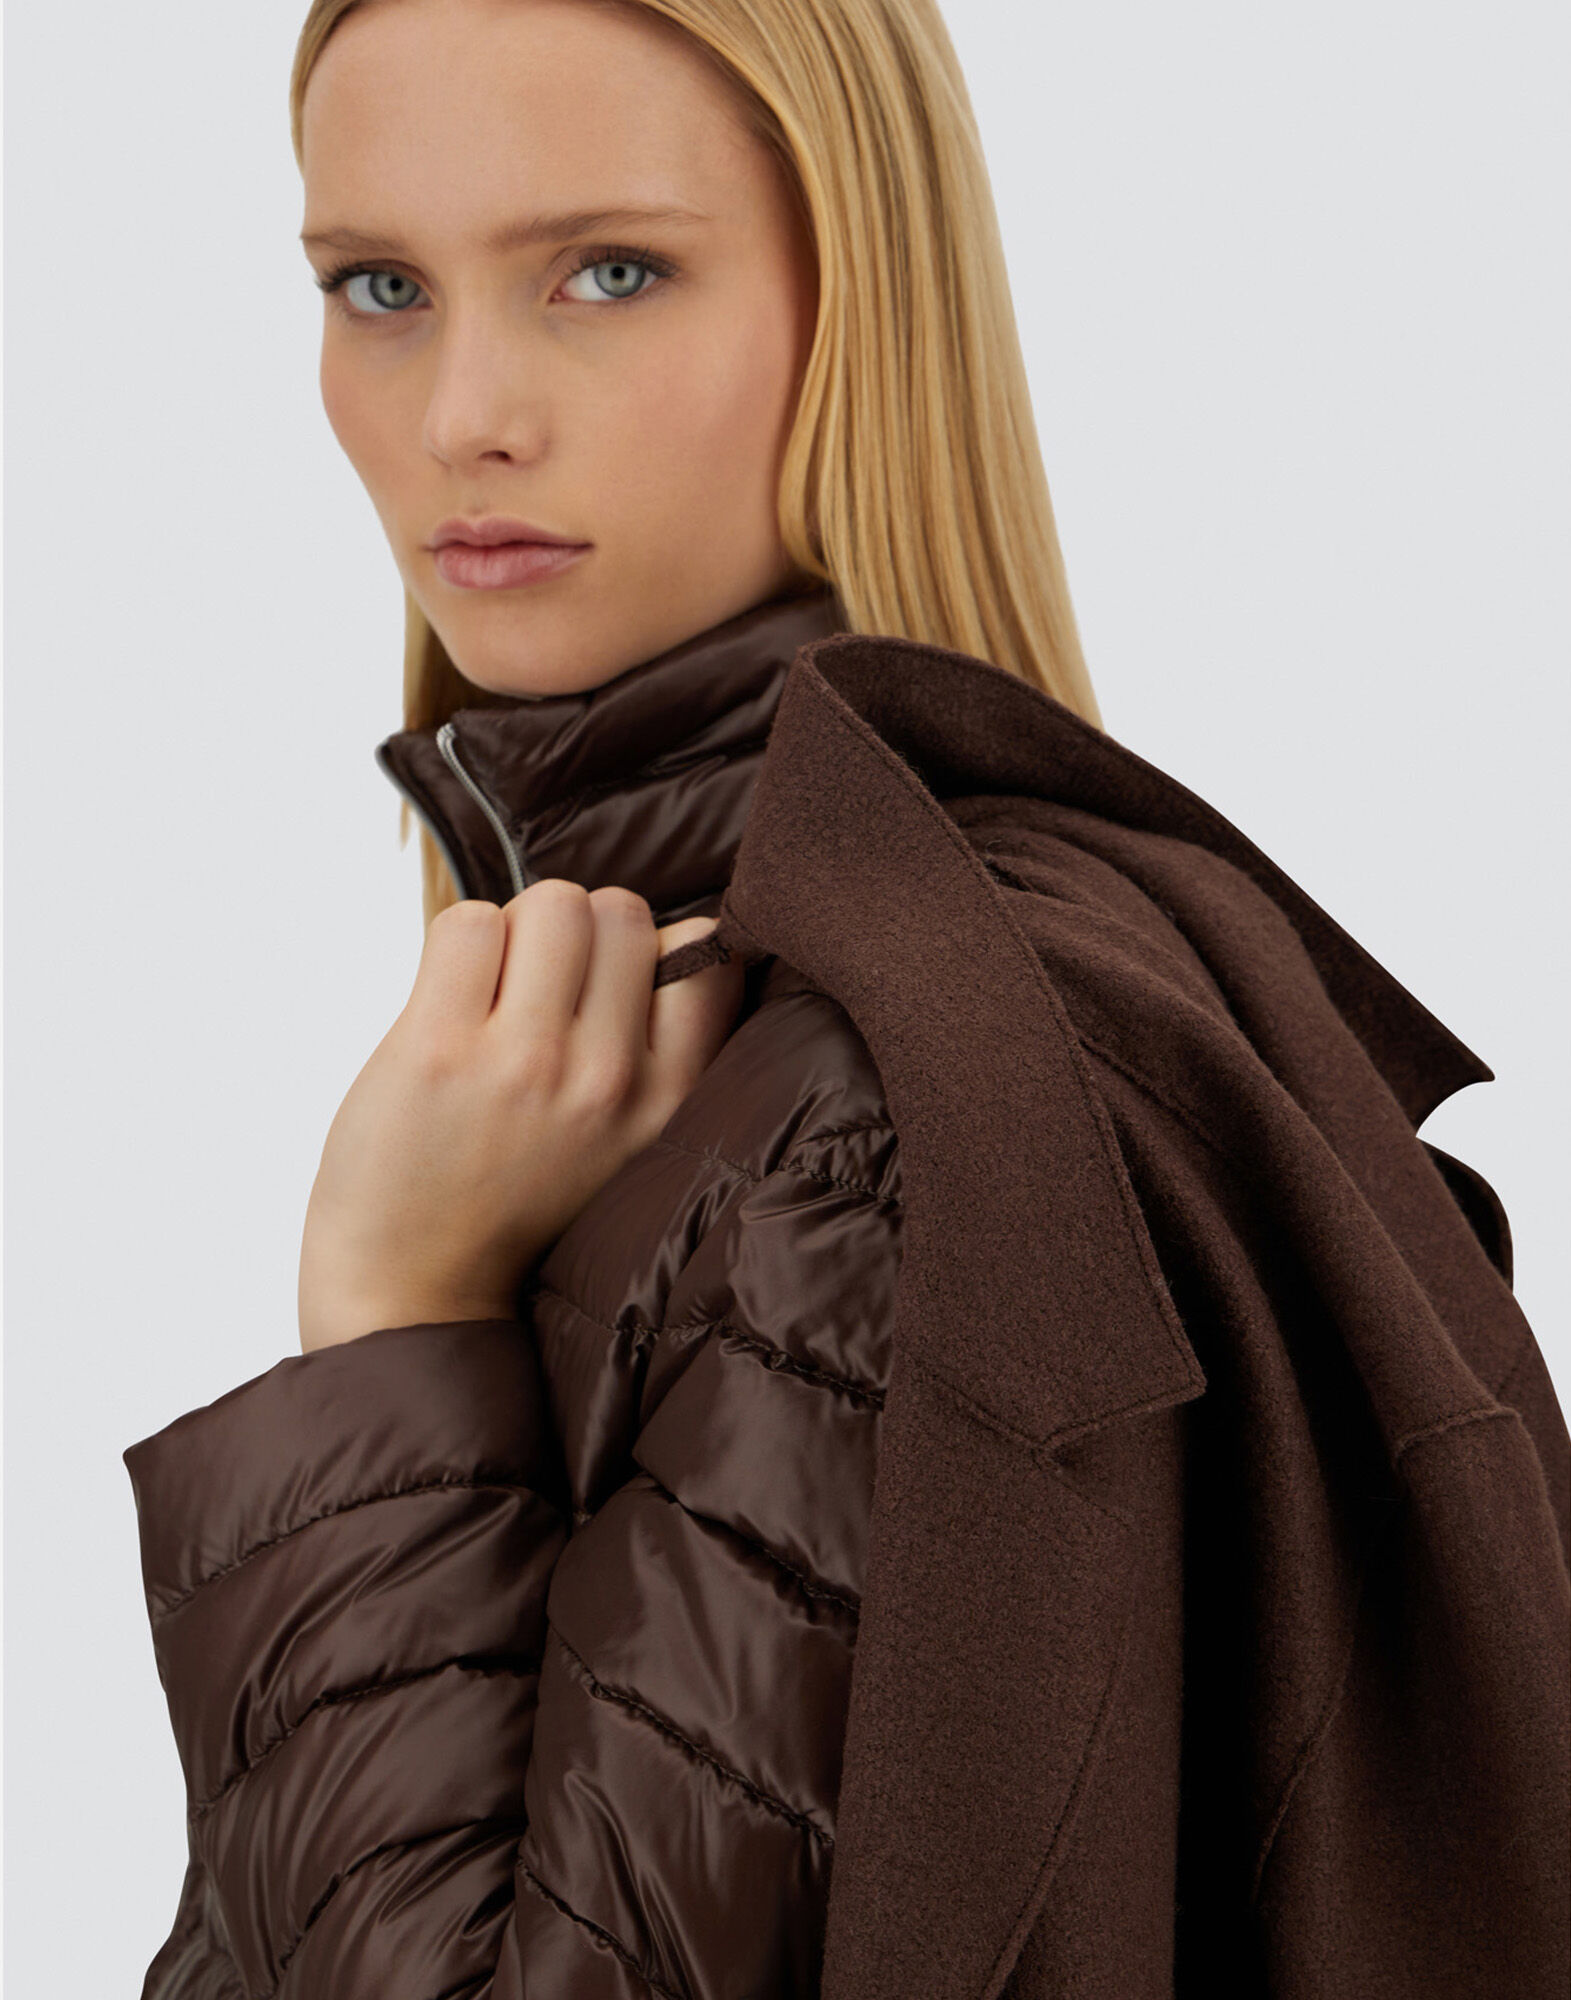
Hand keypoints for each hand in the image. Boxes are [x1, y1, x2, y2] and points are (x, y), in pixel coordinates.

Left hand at [297, 882, 745, 1351]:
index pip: (706, 953)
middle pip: (621, 912)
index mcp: (669, 1102)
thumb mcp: (634, 1146)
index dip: (654, 948)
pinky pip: (468, 922)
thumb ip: (662, 1053)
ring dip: (517, 931)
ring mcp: (527, 1062)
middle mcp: (610, 1080)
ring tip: (495, 994)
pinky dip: (458, 943)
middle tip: (540, 995)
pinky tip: (450, 1001)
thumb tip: (674, 933)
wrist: (416, 1299)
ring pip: (552, 903)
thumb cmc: (519, 1209)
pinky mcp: (440, 1048)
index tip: (614, 988)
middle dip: (577, 935)